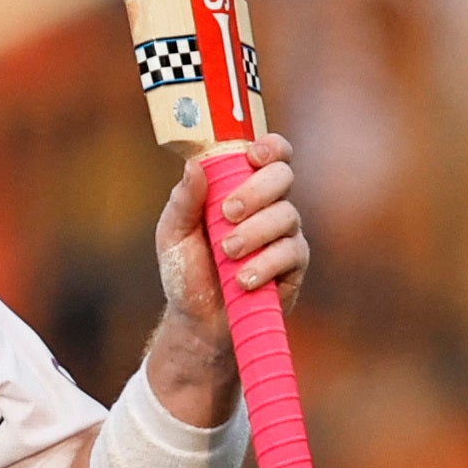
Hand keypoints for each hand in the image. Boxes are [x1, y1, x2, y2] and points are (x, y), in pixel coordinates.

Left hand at [150, 136, 309, 415]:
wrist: (197, 321)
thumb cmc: (186, 270)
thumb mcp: (173, 234)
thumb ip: (184, 200)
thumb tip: (195, 165)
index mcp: (238, 187)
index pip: (268, 153)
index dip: (268, 147)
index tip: (251, 155)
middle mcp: (267, 205)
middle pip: (282, 176)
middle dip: (256, 190)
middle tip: (228, 213)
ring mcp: (284, 234)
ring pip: (287, 215)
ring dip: (255, 232)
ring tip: (228, 253)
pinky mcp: (294, 265)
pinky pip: (291, 252)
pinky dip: (266, 263)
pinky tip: (243, 278)